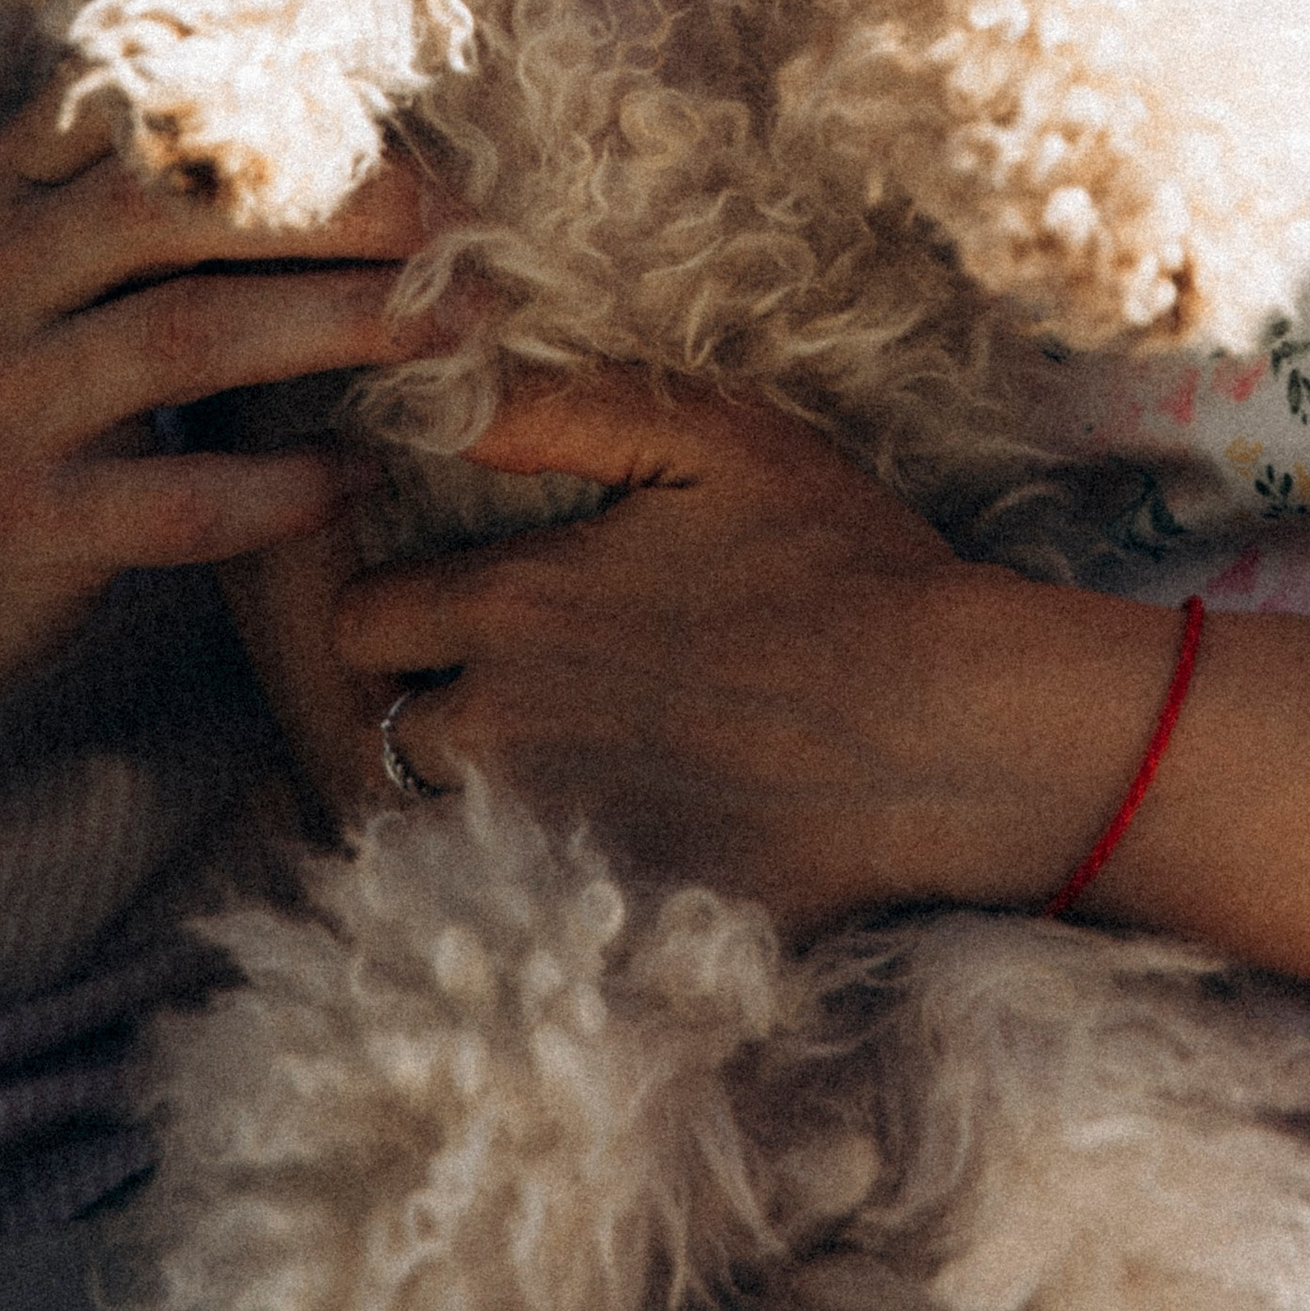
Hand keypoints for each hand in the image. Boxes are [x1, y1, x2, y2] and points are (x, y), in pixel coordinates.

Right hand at [0, 78, 447, 754]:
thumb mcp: (19, 253)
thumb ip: (136, 186)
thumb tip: (344, 133)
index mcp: (11, 193)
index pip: (144, 110)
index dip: (283, 105)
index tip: (412, 117)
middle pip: (179, 205)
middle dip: (338, 203)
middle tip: (469, 221)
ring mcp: (5, 403)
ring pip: (186, 334)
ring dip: (341, 324)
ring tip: (459, 331)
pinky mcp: (23, 526)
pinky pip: (177, 502)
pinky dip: (283, 487)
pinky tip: (363, 473)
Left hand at [247, 373, 1176, 928]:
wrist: (951, 727)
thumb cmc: (845, 565)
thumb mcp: (714, 438)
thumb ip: (560, 410)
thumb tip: (440, 398)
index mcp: (517, 606)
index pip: (358, 619)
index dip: (395, 603)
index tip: (452, 594)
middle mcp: (506, 728)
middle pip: (377, 731)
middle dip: (419, 704)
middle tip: (498, 679)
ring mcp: (551, 833)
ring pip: (434, 822)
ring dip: (468, 787)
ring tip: (547, 750)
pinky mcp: (604, 912)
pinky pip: (511, 901)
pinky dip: (529, 867)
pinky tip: (603, 820)